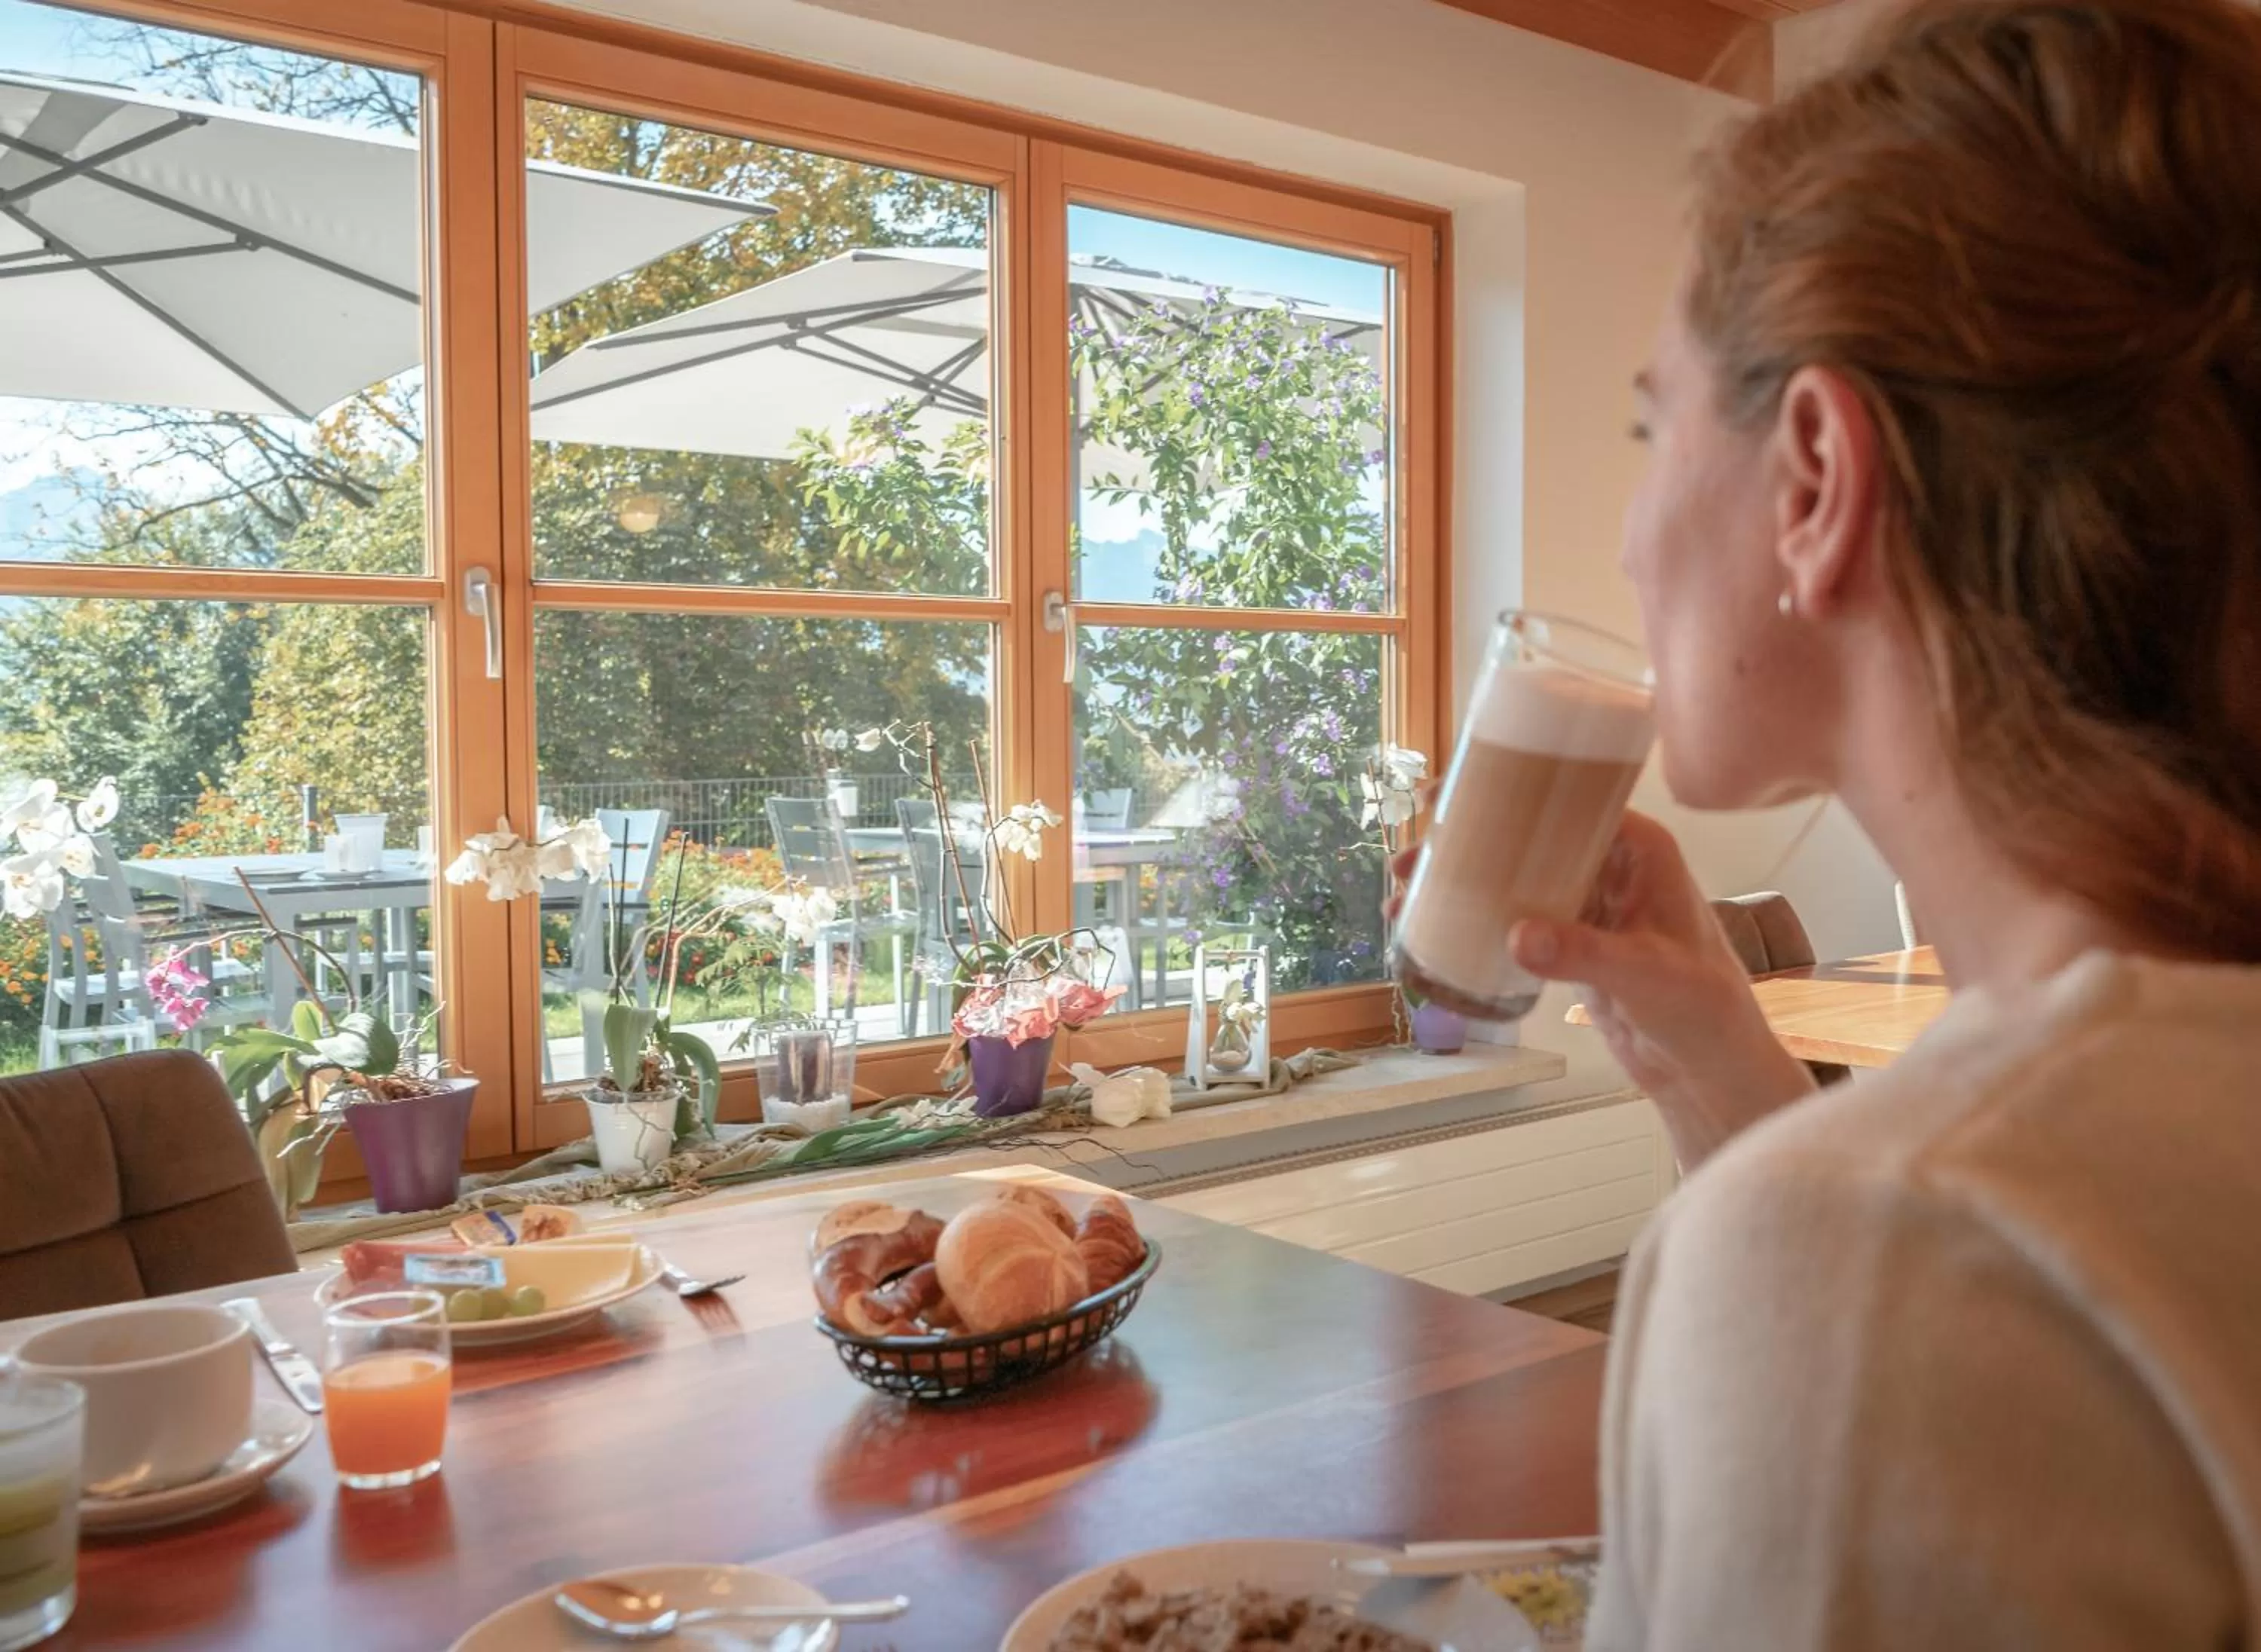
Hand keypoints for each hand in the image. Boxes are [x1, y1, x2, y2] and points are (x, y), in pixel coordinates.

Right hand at [1390, 811, 1815, 1168]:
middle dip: (1467, 839)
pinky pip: (1516, 916)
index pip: (1568, 799)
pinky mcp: (1572, 942)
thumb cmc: (1703, 1009)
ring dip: (1464, 878)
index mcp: (1640, 850)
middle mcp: (1612, 866)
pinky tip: (1434, 924)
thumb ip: (1585, 954)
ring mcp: (1589, 904)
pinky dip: (1477, 918)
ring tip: (1407, 889)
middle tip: (1412, 855)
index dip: (1507, 790)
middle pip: (1529, 834)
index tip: (1450, 796)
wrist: (1708, 1069)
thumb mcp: (1646, 974)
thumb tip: (1517, 935)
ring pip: (1516, 875)